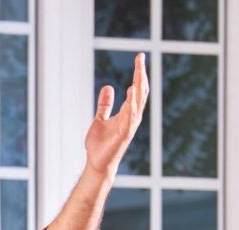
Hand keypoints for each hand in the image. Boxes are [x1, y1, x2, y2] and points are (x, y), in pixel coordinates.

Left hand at [85, 52, 149, 177]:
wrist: (97, 163)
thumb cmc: (100, 144)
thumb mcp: (100, 119)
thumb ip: (105, 104)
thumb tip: (108, 87)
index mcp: (128, 112)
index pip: (137, 88)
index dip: (139, 73)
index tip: (139, 57)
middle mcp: (132, 116)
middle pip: (140, 91)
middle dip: (141, 74)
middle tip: (140, 57)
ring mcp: (129, 124)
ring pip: (138, 101)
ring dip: (139, 85)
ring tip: (139, 70)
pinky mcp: (124, 133)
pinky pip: (130, 116)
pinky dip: (132, 104)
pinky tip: (131, 91)